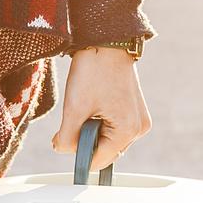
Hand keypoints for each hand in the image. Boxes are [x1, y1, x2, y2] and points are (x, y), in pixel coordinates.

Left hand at [50, 45, 151, 170]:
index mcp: (128, 131)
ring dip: (92, 130)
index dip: (78, 155)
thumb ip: (67, 138)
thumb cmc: (94, 70)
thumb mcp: (74, 108)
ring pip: (107, 139)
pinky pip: (113, 127)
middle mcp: (139, 128)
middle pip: (104, 151)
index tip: (63, 140)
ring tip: (86, 105)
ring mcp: (139, 119)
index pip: (99, 161)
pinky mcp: (134, 111)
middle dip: (85, 140)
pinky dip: (99, 121)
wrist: (106, 41)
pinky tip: (94, 103)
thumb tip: (63, 151)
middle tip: (75, 115)